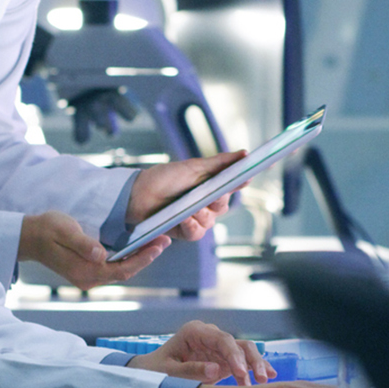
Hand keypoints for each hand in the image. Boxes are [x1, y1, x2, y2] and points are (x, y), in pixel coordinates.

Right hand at [20, 211, 166, 288]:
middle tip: (164, 241)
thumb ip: (83, 243)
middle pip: (125, 272)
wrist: (30, 237)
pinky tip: (138, 248)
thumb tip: (101, 254)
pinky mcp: (87, 272)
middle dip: (146, 257)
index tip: (159, 245)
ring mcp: (88, 278)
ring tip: (157, 243)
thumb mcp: (65, 230)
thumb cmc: (47, 229)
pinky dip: (128, 259)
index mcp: (85, 271)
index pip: (122, 269)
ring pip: (121, 271)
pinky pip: (113, 269)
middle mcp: (88, 279)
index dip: (143, 259)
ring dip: (139, 258)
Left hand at [126, 321, 275, 383]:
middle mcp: (210, 336)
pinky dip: (253, 368)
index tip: (240, 373)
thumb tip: (215, 370)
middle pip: (237, 343)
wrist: (151, 373)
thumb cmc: (155, 370)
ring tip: (264, 381)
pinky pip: (242, 361)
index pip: (222, 340)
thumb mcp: (168, 372)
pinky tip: (268, 377)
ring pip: (244, 351)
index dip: (233, 355)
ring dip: (256, 365)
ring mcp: (218, 348)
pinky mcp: (222, 360)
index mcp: (195, 331)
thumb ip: (190, 370)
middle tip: (259, 379)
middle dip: (251, 360)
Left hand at [130, 150, 247, 242]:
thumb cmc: (164, 177)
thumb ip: (220, 163)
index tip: (250, 175)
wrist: (138, 194)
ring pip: (210, 221)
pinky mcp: (184, 231)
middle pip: (223, 206)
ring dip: (199, 213)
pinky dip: (191, 226)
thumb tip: (244, 154)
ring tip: (187, 207)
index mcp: (210, 185)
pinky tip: (184, 219)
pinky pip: (197, 233)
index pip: (233, 184)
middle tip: (209, 194)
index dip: (243, 180)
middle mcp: (206, 203)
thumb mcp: (193, 167)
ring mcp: (196, 218)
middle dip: (216, 200)